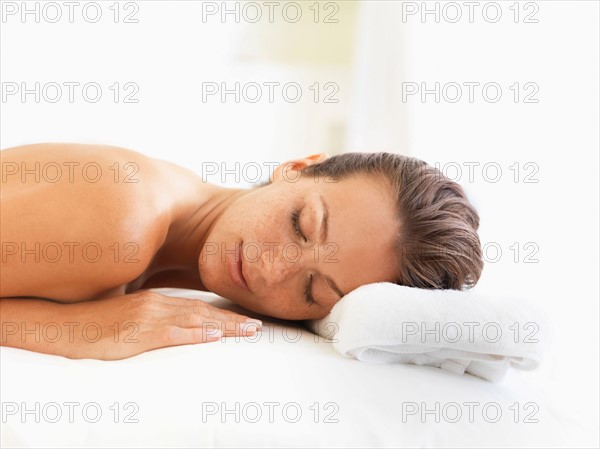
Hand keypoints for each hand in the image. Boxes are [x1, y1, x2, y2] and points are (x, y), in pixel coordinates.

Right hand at [59, 290, 260, 359]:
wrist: (63, 323)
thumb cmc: (94, 323)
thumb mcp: (127, 315)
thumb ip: (150, 317)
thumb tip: (170, 326)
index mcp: (155, 300)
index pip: (197, 306)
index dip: (222, 314)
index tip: (244, 320)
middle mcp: (156, 305)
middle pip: (203, 312)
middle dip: (232, 320)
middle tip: (258, 326)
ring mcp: (148, 317)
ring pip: (195, 320)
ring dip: (225, 326)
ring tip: (248, 331)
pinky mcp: (137, 332)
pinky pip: (172, 333)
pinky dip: (194, 334)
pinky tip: (213, 336)